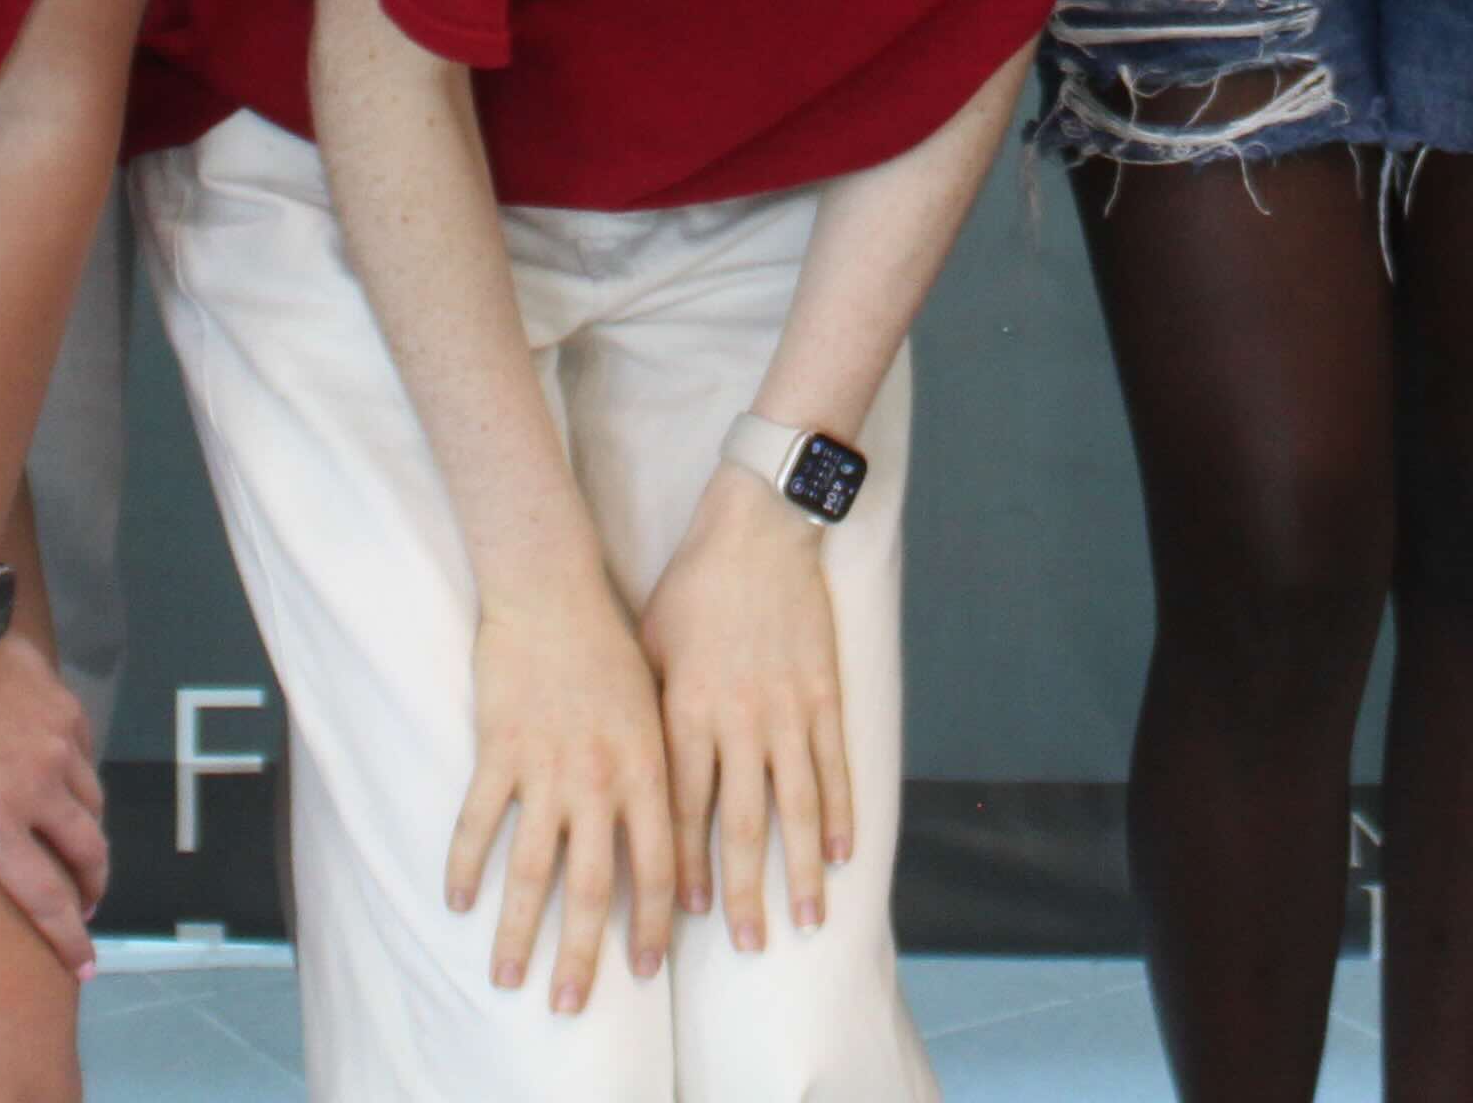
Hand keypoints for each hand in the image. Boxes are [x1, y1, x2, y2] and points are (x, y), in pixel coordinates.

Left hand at [0, 632, 109, 980]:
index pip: (46, 897)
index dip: (69, 938)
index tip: (85, 968)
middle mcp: (39, 789)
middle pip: (88, 854)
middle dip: (93, 890)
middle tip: (86, 907)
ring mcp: (58, 746)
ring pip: (93, 804)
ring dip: (88, 835)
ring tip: (77, 848)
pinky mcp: (65, 709)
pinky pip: (85, 756)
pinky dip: (80, 781)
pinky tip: (63, 783)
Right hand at [453, 565, 681, 1011]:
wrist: (553, 586)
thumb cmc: (612, 639)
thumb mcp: (658, 701)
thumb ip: (662, 767)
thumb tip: (675, 829)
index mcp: (647, 767)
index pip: (658, 865)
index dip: (652, 923)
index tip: (644, 968)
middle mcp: (598, 778)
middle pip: (593, 885)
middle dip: (584, 952)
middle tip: (571, 1003)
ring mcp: (545, 767)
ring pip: (530, 869)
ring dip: (519, 930)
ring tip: (507, 976)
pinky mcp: (497, 750)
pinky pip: (479, 822)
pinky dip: (467, 866)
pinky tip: (458, 902)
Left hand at [641, 478, 856, 950]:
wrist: (757, 528)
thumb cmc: (693, 587)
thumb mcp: (650, 647)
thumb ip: (648, 713)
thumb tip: (632, 774)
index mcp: (687, 711)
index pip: (681, 809)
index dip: (684, 866)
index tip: (683, 916)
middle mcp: (738, 720)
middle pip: (743, 823)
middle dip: (745, 890)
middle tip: (748, 945)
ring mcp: (788, 709)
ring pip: (796, 806)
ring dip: (800, 868)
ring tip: (806, 919)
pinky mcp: (824, 692)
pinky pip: (833, 765)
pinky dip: (839, 812)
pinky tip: (840, 855)